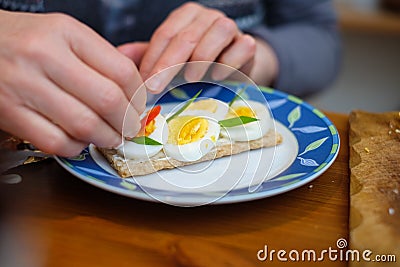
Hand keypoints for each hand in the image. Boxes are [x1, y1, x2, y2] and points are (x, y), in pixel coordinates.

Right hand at [0, 11, 145, 156]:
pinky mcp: (9, 112)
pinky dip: (76, 147)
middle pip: (108, 100)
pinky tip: (79, 140)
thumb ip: (101, 59)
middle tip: (131, 128)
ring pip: (85, 125)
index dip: (139, 96)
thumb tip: (138, 92)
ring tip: (111, 137)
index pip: (122, 71)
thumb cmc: (26, 40)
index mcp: (66, 32)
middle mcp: (45, 55)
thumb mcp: (65, 35)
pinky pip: (56, 142)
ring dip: (107, 138)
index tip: (139, 107)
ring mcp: (24, 85)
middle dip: (128, 122)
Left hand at [134, 2, 258, 92]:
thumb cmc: (197, 62)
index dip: (152, 60)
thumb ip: (147, 56)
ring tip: (191, 78)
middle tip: (156, 87)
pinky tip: (218, 75)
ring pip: (217, 33)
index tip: (143, 84)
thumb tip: (120, 55)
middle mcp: (207, 18)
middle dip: (169, 64)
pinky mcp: (248, 44)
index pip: (165, 35)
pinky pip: (243, 47)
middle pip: (187, 36)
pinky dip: (230, 61)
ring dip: (202, 57)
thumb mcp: (170, 58)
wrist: (232, 64)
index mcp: (185, 17)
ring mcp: (230, 28)